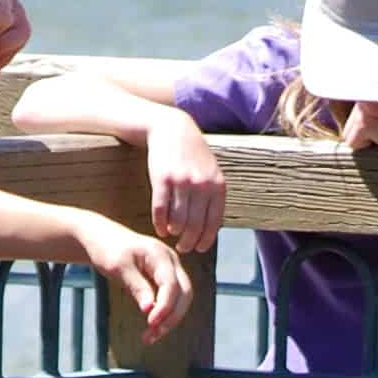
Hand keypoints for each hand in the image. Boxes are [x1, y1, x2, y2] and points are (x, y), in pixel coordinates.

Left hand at [81, 218, 192, 335]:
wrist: (102, 238)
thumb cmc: (108, 250)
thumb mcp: (118, 267)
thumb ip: (136, 286)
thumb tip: (149, 309)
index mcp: (160, 254)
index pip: (171, 284)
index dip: (164, 306)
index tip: (150, 323)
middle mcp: (171, 261)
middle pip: (184, 293)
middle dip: (171, 317)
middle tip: (152, 335)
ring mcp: (170, 270)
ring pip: (181, 299)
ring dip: (169, 320)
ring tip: (149, 337)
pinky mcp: (165, 279)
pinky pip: (172, 300)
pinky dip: (164, 315)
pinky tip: (151, 329)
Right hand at [146, 110, 225, 255]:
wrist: (172, 129)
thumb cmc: (192, 155)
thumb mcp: (211, 172)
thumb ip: (213, 196)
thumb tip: (211, 228)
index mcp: (217, 186)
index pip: (214, 223)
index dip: (206, 240)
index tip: (199, 248)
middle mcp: (202, 185)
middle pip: (195, 226)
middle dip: (189, 242)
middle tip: (183, 247)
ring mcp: (182, 182)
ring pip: (178, 221)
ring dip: (175, 233)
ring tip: (172, 235)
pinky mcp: (163, 180)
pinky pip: (161, 211)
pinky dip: (160, 224)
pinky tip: (160, 228)